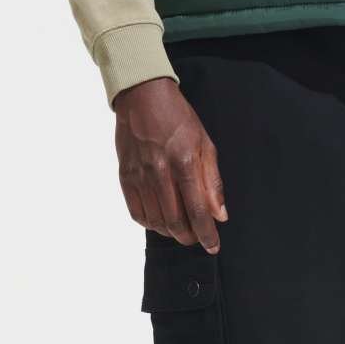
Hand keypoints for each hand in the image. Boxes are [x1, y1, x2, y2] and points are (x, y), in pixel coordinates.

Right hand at [113, 77, 227, 252]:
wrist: (143, 96)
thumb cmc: (178, 117)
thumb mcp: (204, 142)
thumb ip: (212, 180)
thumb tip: (219, 214)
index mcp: (184, 161)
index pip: (197, 210)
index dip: (206, 233)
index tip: (213, 247)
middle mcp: (160, 172)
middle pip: (175, 222)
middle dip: (189, 237)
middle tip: (197, 237)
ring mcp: (139, 175)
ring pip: (155, 222)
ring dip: (171, 232)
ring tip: (181, 227)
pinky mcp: (125, 177)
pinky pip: (137, 213)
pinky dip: (150, 223)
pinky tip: (160, 218)